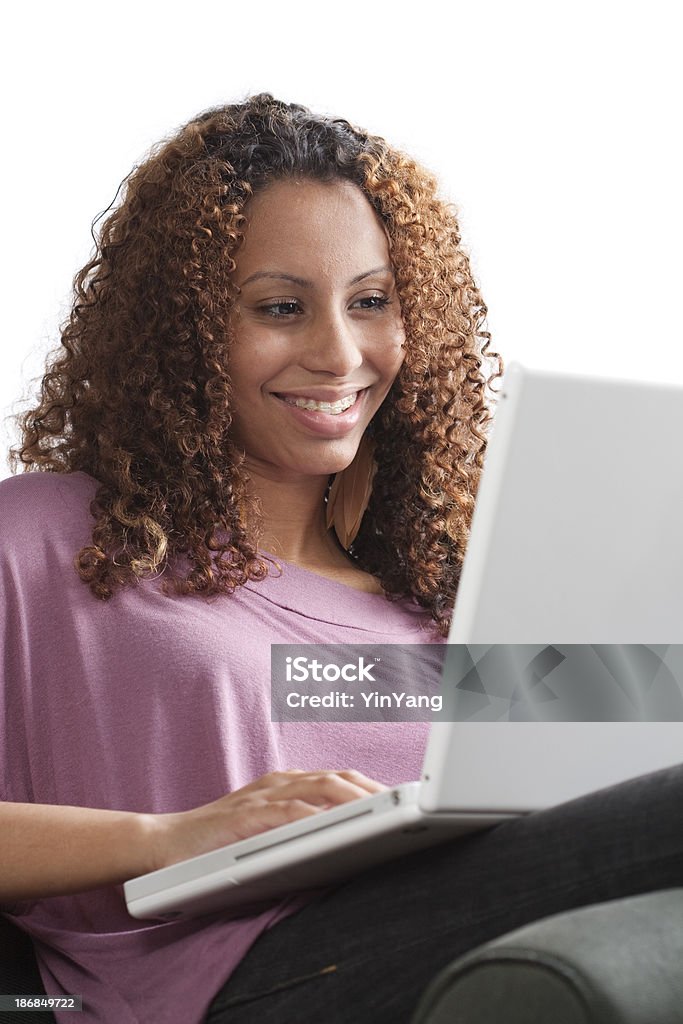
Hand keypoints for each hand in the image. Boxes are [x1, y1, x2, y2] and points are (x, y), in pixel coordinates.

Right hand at [149, 769, 386, 871]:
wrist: (164, 843)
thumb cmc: (218, 842)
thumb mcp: (268, 830)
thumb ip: (301, 827)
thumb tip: (346, 842)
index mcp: (288, 785)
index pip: (340, 779)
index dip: (372, 787)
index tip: (403, 799)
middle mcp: (280, 783)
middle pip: (338, 777)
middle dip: (373, 789)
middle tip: (404, 804)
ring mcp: (263, 796)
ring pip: (319, 788)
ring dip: (354, 797)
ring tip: (382, 810)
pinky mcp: (247, 816)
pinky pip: (287, 813)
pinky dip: (314, 817)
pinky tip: (334, 826)